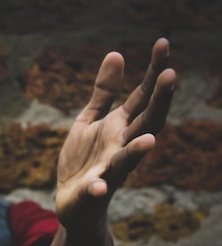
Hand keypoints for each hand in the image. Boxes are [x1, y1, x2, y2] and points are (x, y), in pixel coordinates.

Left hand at [55, 38, 175, 230]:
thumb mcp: (90, 120)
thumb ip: (104, 92)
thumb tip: (116, 53)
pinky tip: (98, 187)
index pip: (143, 96)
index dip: (153, 71)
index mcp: (121, 127)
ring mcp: (109, 170)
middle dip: (159, 102)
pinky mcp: (92, 191)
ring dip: (138, 151)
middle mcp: (122, 147)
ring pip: (127, 160)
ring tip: (149, 140)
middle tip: (171, 75)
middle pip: (146, 123)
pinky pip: (96, 190)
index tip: (163, 42)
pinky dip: (98, 188)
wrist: (74, 202)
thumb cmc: (85, 160)